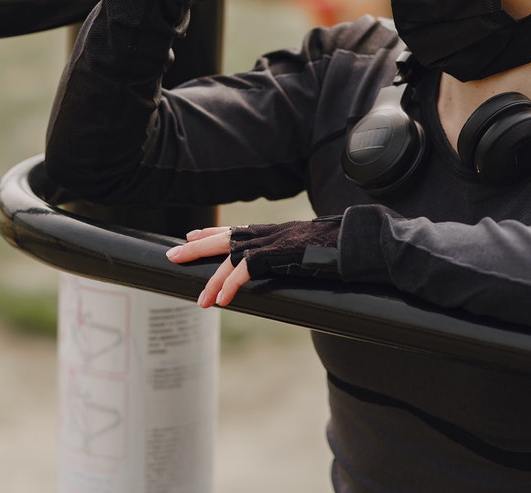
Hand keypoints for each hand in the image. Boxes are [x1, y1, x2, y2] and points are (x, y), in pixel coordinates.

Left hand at [165, 216, 343, 307]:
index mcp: (276, 231)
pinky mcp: (280, 253)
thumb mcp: (311, 250)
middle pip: (225, 237)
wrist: (357, 241)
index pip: (237, 229)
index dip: (212, 232)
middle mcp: (271, 233)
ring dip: (212, 279)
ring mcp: (274, 241)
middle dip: (197, 247)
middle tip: (173, 256)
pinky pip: (248, 267)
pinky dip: (232, 283)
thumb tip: (291, 268)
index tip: (191, 235)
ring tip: (200, 301)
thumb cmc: (341, 247)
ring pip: (231, 255)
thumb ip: (294, 255)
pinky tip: (222, 300)